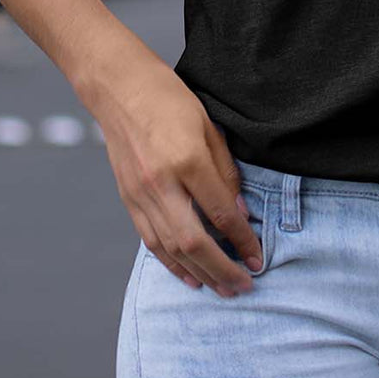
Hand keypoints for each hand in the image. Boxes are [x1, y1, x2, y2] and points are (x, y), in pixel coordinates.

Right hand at [95, 57, 263, 292]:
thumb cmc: (170, 100)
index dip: (242, 241)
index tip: (258, 258)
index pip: (221, 214)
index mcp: (187, 161)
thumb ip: (225, 172)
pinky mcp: (128, 199)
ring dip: (198, 273)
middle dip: (222, 269)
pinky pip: (150, 240)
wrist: (120, 88)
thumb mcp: (210, 127)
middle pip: (194, 242)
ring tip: (221, 289)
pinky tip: (188, 275)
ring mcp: (141, 195)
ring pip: (170, 248)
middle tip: (243, 287)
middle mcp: (161, 184)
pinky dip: (170, 263)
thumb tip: (239, 212)